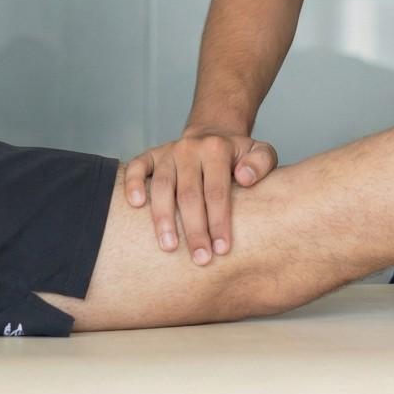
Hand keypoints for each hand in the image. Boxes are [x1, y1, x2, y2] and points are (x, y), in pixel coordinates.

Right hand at [123, 128, 278, 263]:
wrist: (214, 135)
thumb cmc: (239, 155)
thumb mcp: (261, 152)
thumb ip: (261, 163)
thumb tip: (245, 178)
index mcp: (217, 149)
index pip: (217, 190)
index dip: (219, 221)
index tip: (222, 249)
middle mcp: (190, 149)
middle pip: (189, 194)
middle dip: (194, 230)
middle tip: (200, 258)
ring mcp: (168, 152)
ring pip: (161, 186)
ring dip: (163, 218)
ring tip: (168, 247)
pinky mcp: (151, 155)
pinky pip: (136, 167)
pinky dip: (132, 185)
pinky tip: (135, 205)